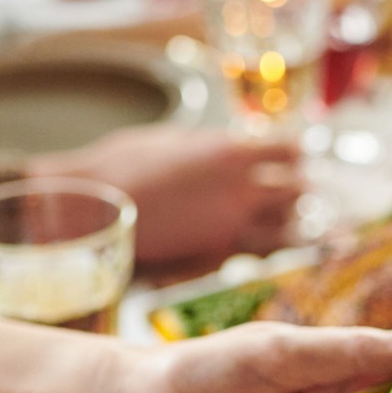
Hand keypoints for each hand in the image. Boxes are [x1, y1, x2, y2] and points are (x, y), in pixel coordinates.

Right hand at [31, 127, 301, 269]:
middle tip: (291, 189)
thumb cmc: (123, 165)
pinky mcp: (216, 253)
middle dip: (297, 190)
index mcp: (231, 150)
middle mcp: (241, 188)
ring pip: (287, 227)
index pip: (291, 150)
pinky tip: (259, 239)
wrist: (93, 207)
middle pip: (298, 191)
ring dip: (287, 221)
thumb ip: (209, 145)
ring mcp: (232, 224)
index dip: (295, 154)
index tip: (292, 156)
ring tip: (280, 217)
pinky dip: (266, 244)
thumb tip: (228, 144)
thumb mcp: (173, 140)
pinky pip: (258, 251)